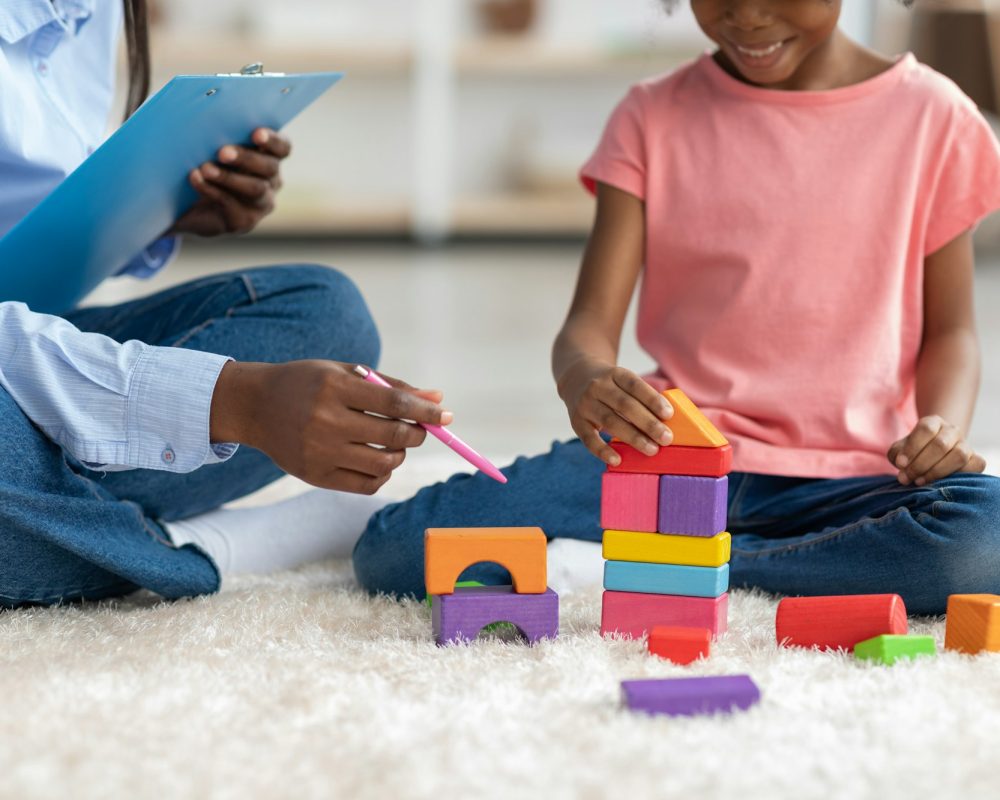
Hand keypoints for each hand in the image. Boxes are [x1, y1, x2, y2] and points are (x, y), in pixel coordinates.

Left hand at [170, 128, 289, 236]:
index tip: (256, 133)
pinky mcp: (244, 221)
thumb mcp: (210, 146)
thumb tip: (206, 111)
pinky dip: (212, 190)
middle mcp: (271, 181)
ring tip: (205, 168)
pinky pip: (233, 205)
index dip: (273, 140)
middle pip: (270, 168)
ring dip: (229, 177)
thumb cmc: (201, 164)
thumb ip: (217, 132)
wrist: (185, 204)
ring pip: (255, 189)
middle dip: (247, 158)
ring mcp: (260, 204)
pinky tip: (195, 179)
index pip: (283, 148)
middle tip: (222, 152)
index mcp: (269, 157)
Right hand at [210, 360, 450, 493]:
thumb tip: (438, 398)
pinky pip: (366, 484)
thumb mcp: (345, 374)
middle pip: (393, 435)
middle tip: (419, 428)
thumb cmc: (308, 384)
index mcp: (335, 388)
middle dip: (417, 433)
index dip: (425, 411)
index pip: (394, 403)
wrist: (254, 406)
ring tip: (395, 443)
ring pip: (384, 463)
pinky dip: (382, 474)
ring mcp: (320, 452)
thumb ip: (392, 386)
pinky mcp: (315, 476)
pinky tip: (378, 460)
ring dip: (400, 455)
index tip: (445, 415)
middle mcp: (326, 421)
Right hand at [556, 357, 672, 465]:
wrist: (575, 378)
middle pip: (625, 405)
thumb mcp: (622, 381)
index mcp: (615, 374)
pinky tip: (617, 460)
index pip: (635, 385)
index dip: (652, 399)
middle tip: (666, 438)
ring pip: (610, 421)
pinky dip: (602, 450)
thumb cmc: (610, 386)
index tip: (669, 414)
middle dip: (648, 423)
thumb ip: (640, 397)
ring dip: (633, 437)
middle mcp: (598, 387)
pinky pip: (588, 438)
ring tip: (652, 450)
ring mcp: (585, 404)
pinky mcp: (576, 421)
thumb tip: (666, 422)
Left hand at [887, 415, 985, 486]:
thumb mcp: (900, 450)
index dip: (912, 448)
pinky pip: (974, 466)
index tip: (900, 464)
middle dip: (921, 464)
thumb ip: (898, 455)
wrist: (933, 456)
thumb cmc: (913, 453)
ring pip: (959, 455)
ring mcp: (966, 444)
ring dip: (937, 472)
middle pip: (941, 444)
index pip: (926, 429)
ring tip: (919, 481)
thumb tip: (903, 466)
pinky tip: (940, 482)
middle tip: (907, 477)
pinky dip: (958, 475)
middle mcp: (952, 430)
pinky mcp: (976, 459)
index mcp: (933, 422)